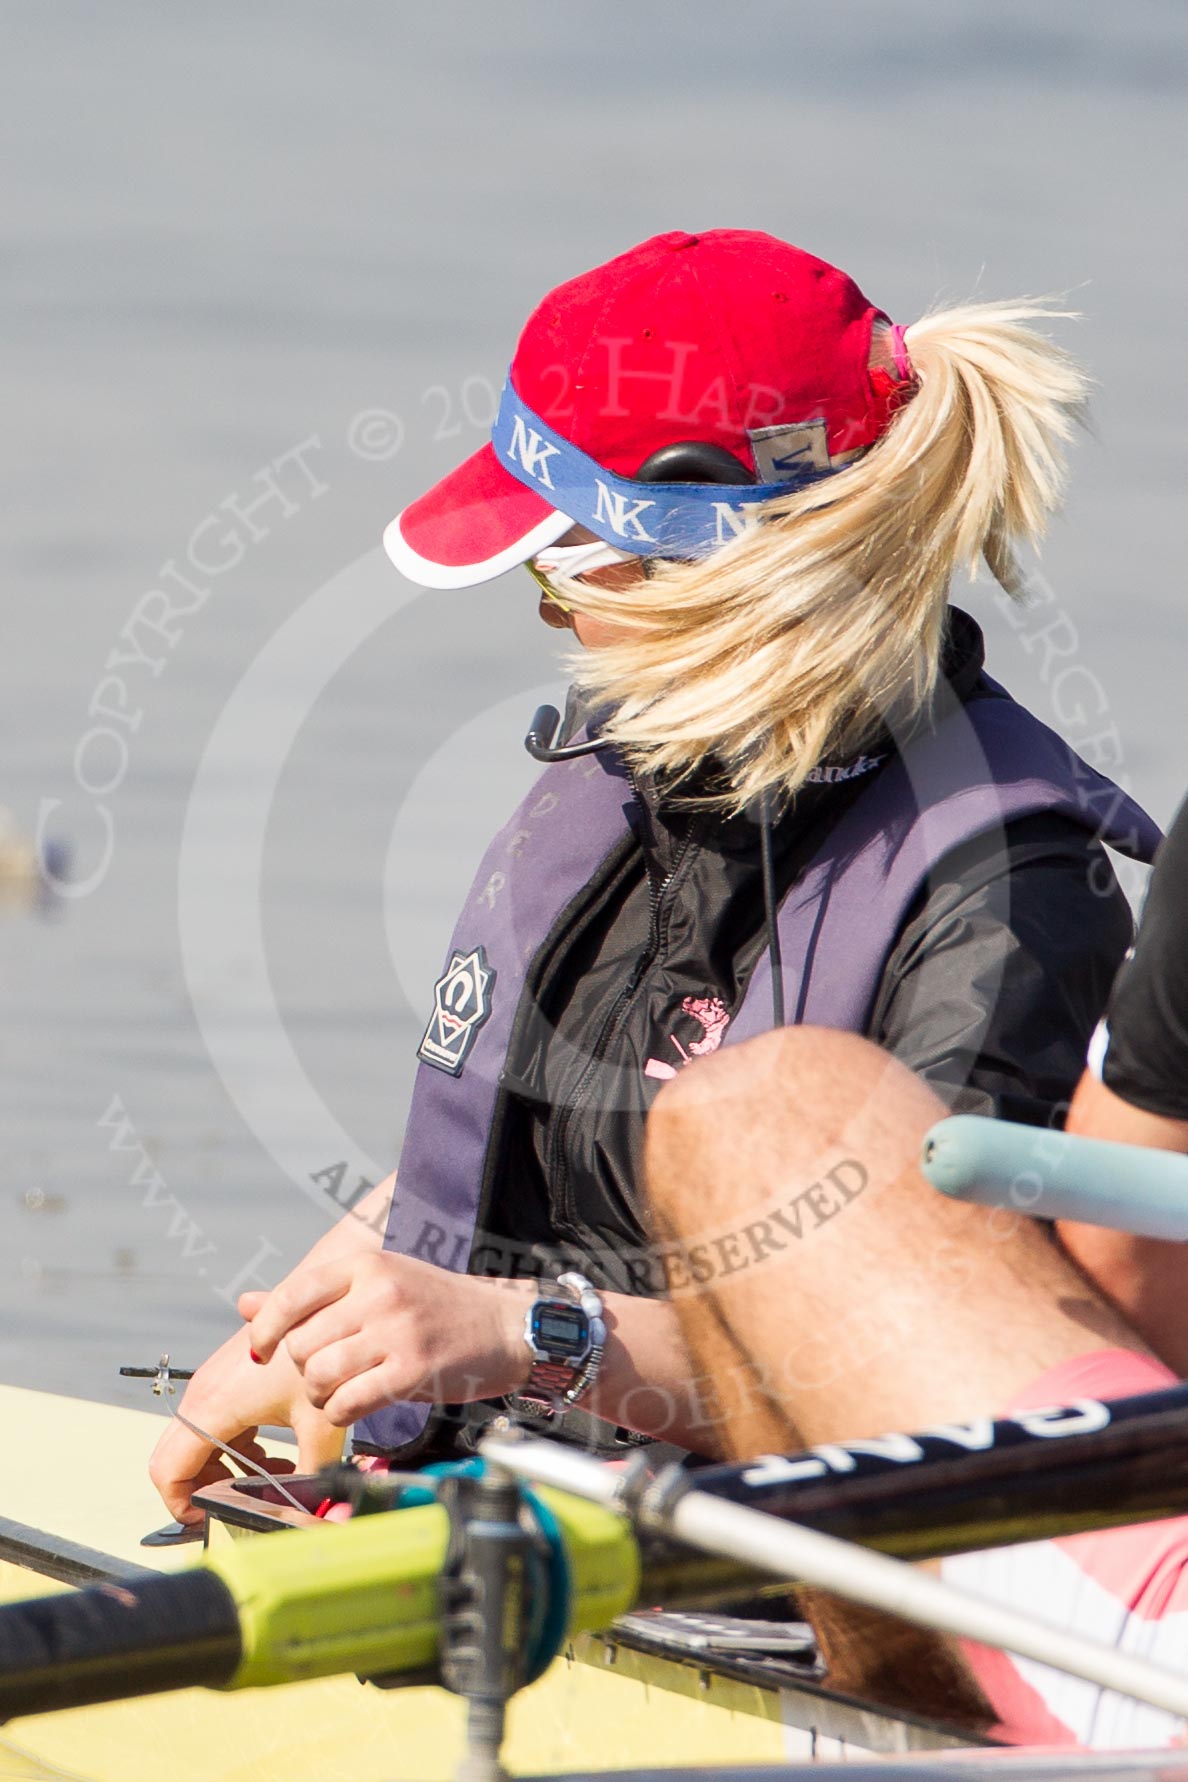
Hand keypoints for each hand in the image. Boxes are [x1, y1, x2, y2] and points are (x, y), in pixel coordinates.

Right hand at [148, 1320, 344, 1523]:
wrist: (322, 1299)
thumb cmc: (320, 1355)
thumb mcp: (322, 1425)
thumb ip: (315, 1478)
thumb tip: (316, 1516)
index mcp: (212, 1409)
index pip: (168, 1472)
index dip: (180, 1506)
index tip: (209, 1520)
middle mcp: (203, 1395)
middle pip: (177, 1459)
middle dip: (206, 1489)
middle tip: (247, 1502)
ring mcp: (213, 1384)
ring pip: (198, 1442)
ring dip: (226, 1468)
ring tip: (274, 1474)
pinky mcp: (228, 1377)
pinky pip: (215, 1424)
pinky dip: (236, 1446)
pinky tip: (277, 1451)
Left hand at [246, 1253, 531, 1425]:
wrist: (504, 1325)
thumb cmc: (435, 1307)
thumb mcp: (376, 1284)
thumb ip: (311, 1297)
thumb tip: (245, 1305)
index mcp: (366, 1264)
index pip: (293, 1294)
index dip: (265, 1328)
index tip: (262, 1350)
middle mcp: (379, 1292)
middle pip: (301, 1343)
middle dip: (304, 1368)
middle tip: (326, 1375)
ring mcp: (396, 1331)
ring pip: (319, 1375)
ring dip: (321, 1395)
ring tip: (341, 1392)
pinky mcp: (411, 1371)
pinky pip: (347, 1403)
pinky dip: (341, 1413)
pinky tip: (356, 1405)